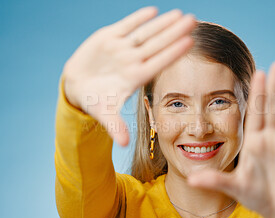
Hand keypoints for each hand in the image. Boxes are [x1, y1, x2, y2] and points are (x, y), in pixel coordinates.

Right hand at [62, 6, 195, 145]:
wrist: (77, 85)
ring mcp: (122, 48)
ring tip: (179, 14)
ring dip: (162, 23)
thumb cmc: (95, 101)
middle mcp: (133, 61)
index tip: (189, 43)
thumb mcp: (103, 113)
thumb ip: (115, 126)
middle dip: (175, 33)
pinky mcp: (109, 38)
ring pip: (146, 33)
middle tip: (193, 21)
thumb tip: (123, 144)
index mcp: (135, 78)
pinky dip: (138, 18)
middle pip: (157, 44)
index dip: (173, 53)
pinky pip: (126, 26)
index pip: (158, 63)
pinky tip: (153, 10)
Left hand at [188, 61, 274, 217]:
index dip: (257, 93)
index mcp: (253, 141)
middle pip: (272, 107)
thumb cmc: (254, 195)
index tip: (258, 72)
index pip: (255, 112)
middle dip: (274, 86)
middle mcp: (269, 138)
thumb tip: (190, 179)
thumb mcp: (233, 187)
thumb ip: (214, 181)